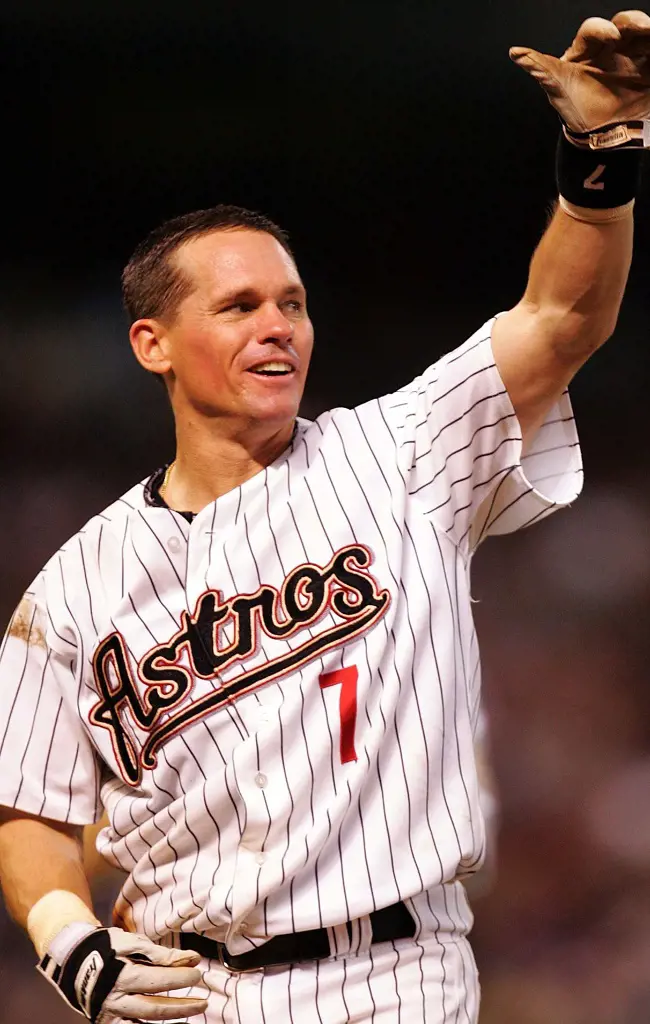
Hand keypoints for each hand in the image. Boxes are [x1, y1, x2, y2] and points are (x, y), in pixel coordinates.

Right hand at [38, 923, 208, 1022]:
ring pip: (144, 1023)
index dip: (180, 977)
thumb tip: (190, 958)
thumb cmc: (106, 947)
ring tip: (191, 1017)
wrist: (74, 960)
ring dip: (170, 1022)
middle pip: (154, 1008)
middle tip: (203, 1002)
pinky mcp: (108, 1023)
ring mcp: (111, 1014)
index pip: (158, 979)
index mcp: (122, 975)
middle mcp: (116, 999)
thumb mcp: (131, 942)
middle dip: (182, 1007)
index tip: (198, 972)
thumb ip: (161, 953)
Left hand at [510, 10, 649, 134]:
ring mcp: (634, 57)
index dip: (602, 29)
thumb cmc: (576, 110)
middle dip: (634, 22)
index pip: (593, 31)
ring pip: (644, 36)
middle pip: (624, 25)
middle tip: (644, 28)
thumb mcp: (557, 89)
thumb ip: (540, 69)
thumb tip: (515, 53)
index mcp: (587, 50)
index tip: (612, 37)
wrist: (599, 139)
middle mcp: (612, 48)